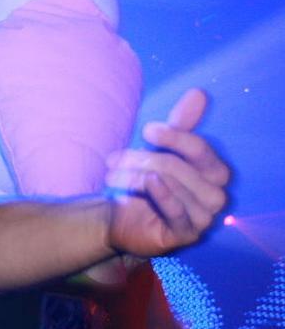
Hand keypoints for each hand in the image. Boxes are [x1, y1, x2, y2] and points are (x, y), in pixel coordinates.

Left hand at [104, 88, 229, 257]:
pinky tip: (146, 182)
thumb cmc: (146, 182)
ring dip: (135, 176)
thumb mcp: (161, 150)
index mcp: (215, 173)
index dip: (174, 136)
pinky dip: (161, 194)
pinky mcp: (186, 235)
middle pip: (179, 167)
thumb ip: (180, 125)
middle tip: (113, 159)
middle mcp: (216, 196)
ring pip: (171, 186)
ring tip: (111, 176)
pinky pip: (178, 212)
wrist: (122, 219)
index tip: (146, 130)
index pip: (200, 149)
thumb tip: (199, 93)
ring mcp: (204, 218)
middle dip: (143, 158)